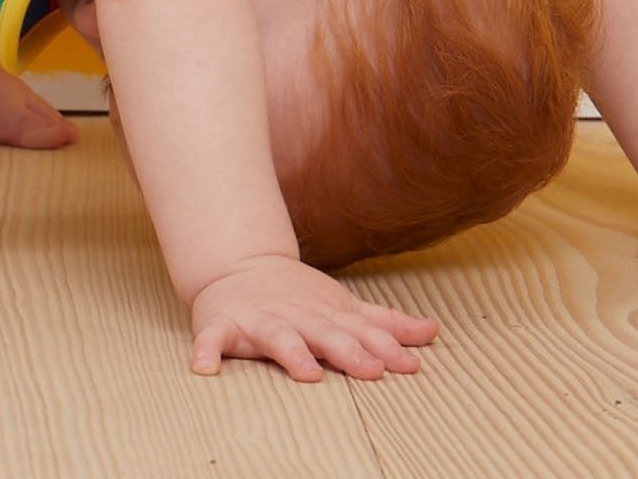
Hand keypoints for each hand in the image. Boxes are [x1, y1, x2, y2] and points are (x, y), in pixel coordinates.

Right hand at [190, 255, 438, 380]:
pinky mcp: (221, 325)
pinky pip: (211, 339)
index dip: (382, 347)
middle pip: (324, 334)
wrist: (239, 265)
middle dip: (348, 351)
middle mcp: (295, 316)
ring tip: (307, 373)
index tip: (407, 365)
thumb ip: (385, 324)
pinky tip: (204, 368)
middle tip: (372, 371)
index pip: (358, 332)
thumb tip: (433, 332)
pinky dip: (206, 351)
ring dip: (291, 352)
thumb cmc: (299, 297)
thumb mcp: (343, 307)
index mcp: (325, 315)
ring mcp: (258, 319)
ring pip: (276, 337)